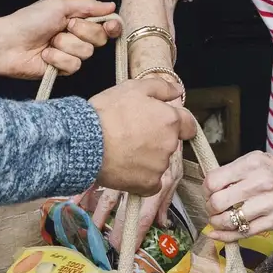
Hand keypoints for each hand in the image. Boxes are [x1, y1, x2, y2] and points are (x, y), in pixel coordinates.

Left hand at [0, 0, 121, 78]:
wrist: (8, 43)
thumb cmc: (29, 20)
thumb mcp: (59, 4)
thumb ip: (88, 5)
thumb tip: (111, 5)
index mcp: (77, 19)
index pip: (105, 24)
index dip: (112, 25)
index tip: (110, 25)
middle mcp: (77, 37)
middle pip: (100, 38)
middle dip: (82, 31)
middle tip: (65, 26)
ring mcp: (70, 54)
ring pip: (86, 53)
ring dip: (66, 44)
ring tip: (49, 41)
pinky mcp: (62, 70)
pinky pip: (73, 66)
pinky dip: (58, 58)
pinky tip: (45, 55)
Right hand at [88, 71, 186, 246]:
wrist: (84, 142)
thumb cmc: (107, 112)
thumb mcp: (133, 88)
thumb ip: (162, 87)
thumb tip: (178, 91)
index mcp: (170, 120)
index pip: (188, 125)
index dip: (176, 122)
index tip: (160, 123)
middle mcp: (170, 144)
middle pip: (171, 143)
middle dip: (157, 138)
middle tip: (133, 133)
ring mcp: (160, 166)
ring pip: (159, 162)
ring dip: (147, 157)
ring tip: (124, 148)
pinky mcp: (148, 185)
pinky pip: (150, 182)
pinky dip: (141, 177)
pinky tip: (125, 166)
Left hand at [203, 150, 272, 241]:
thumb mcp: (258, 159)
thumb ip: (236, 171)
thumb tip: (211, 186)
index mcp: (252, 164)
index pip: (214, 180)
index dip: (206, 190)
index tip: (208, 192)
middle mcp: (259, 183)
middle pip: (217, 202)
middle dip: (209, 208)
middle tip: (212, 208)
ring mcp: (268, 203)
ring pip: (229, 220)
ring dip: (217, 223)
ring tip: (218, 220)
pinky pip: (244, 233)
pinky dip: (227, 237)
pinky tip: (219, 235)